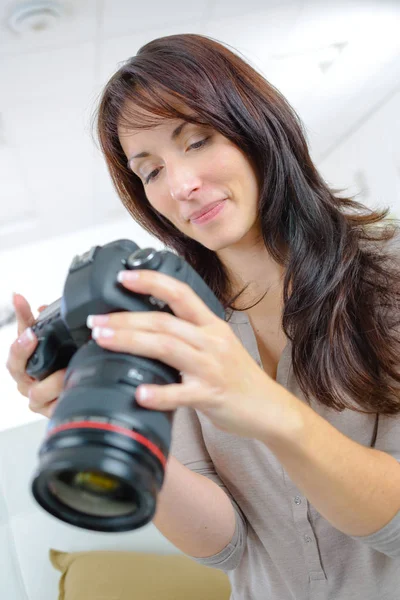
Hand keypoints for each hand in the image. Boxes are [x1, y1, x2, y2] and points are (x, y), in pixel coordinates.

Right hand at [6, 294, 65, 417]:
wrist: (71, 392)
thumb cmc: (52, 366)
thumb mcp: (42, 339)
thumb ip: (29, 319)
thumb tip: (17, 297)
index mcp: (21, 366)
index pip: (14, 354)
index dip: (20, 343)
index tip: (29, 332)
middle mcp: (26, 383)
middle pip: (19, 372)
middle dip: (29, 355)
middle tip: (40, 343)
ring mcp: (38, 400)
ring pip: (37, 393)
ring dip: (53, 381)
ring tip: (67, 371)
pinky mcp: (51, 412)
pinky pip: (54, 407)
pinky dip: (63, 398)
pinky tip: (73, 389)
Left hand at [87, 269, 285, 440]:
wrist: (268, 408)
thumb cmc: (238, 377)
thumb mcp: (216, 345)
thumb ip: (187, 334)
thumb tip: (147, 326)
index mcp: (211, 326)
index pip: (180, 293)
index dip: (151, 282)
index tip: (124, 277)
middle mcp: (211, 341)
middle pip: (165, 321)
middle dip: (126, 318)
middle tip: (97, 320)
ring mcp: (211, 368)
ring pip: (168, 347)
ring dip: (131, 341)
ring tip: (103, 339)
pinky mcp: (211, 395)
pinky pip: (182, 393)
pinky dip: (159, 393)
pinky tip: (140, 393)